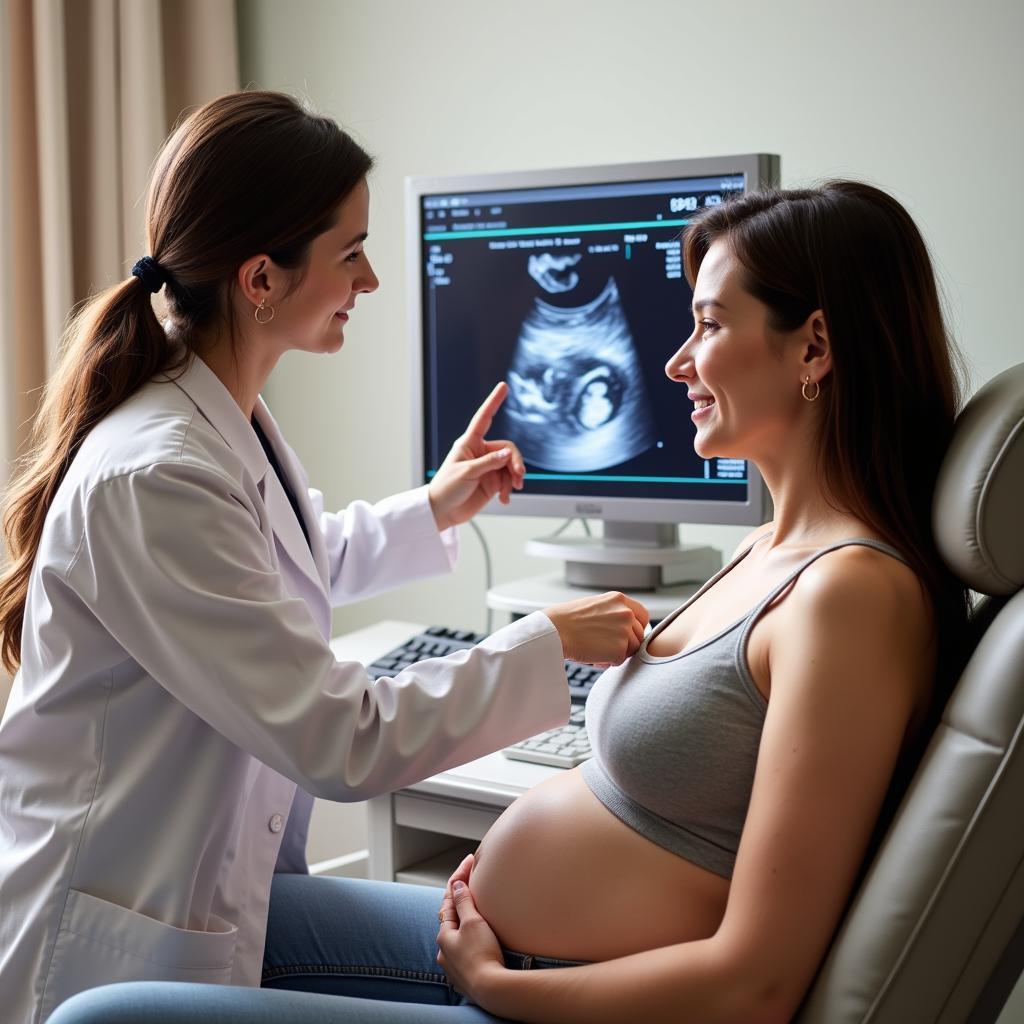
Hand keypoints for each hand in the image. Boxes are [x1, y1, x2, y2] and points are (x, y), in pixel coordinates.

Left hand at [428, 382, 525, 530]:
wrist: (443, 512)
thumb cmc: (447, 489)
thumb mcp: (467, 473)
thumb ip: (490, 462)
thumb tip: (510, 453)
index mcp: (469, 443)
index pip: (484, 418)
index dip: (494, 402)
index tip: (503, 386)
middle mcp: (480, 452)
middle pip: (508, 449)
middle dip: (515, 462)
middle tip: (519, 477)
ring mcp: (488, 467)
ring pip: (511, 465)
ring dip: (514, 478)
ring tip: (513, 490)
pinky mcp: (492, 482)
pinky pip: (508, 481)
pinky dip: (509, 489)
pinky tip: (505, 499)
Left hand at [436, 854, 505, 1004]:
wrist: (491, 989)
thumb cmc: (482, 954)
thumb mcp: (473, 922)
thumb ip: (464, 902)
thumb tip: (457, 885)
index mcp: (444, 934)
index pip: (449, 898)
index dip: (459, 876)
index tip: (469, 860)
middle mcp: (444, 950)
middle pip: (450, 916)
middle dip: (459, 897)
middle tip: (470, 878)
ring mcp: (453, 964)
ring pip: (456, 934)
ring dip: (464, 918)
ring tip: (474, 905)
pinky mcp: (465, 975)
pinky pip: (464, 949)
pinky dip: (469, 936)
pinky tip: (478, 937)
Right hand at [545, 591, 649, 665]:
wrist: (554, 630)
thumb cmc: (567, 619)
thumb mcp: (595, 605)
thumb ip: (613, 613)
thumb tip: (624, 628)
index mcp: (619, 600)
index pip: (642, 616)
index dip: (636, 628)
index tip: (627, 635)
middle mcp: (626, 613)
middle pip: (638, 635)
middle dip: (625, 643)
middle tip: (605, 646)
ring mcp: (624, 631)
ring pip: (631, 649)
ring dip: (617, 653)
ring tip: (597, 650)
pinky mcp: (619, 649)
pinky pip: (620, 661)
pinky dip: (608, 662)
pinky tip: (594, 656)